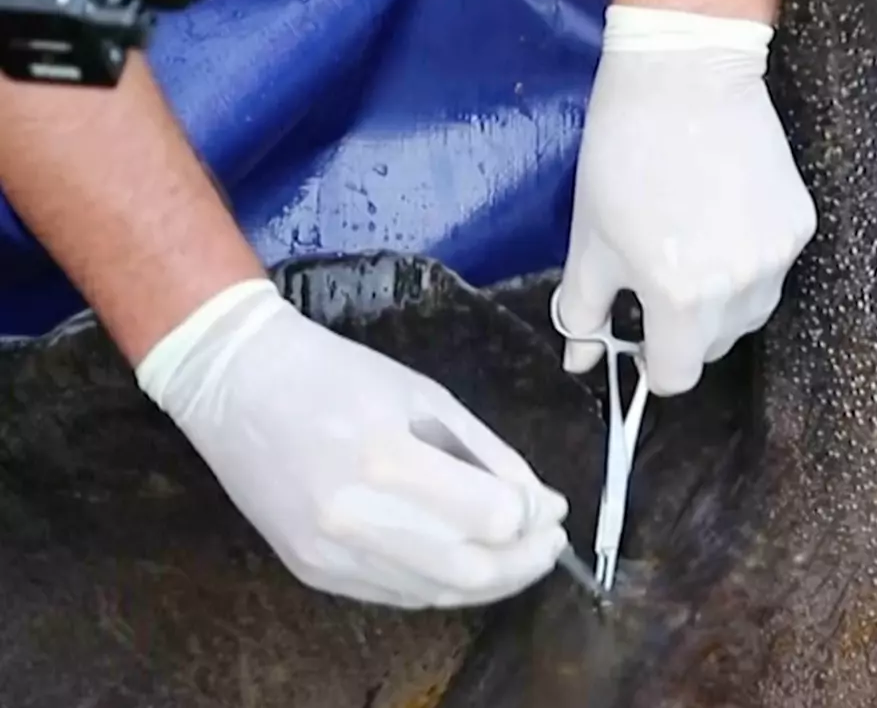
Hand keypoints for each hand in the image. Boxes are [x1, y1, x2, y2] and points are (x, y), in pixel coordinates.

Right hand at [135, 279, 568, 608]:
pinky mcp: (311, 572)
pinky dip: (443, 584)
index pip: (491, 517)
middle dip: (526, 562)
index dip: (533, 518)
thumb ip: (487, 455)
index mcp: (387, 457)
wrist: (235, 384)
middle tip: (548, 542)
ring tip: (517, 554)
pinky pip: (397, 595)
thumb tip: (542, 504)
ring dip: (491, 581)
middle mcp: (354, 517)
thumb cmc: (337, 375)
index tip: (548, 506)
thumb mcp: (425, 395)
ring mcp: (328, 552)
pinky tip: (465, 560)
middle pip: (471, 570)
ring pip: (437, 593)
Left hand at [557, 5, 816, 394]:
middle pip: (716, 345)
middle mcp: (739, 289)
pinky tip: (725, 217)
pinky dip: (750, 260)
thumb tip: (580, 361)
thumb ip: (584, 310)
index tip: (642, 335)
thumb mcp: (590, 239)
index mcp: (681, 300)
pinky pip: (775, 269)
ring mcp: (778, 257)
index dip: (653, 361)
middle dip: (686, 329)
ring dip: (722, 300)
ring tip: (696, 245)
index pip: (677, 375)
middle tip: (661, 276)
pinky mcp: (800, 224)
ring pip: (750, 311)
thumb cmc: (624, 154)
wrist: (686, 74)